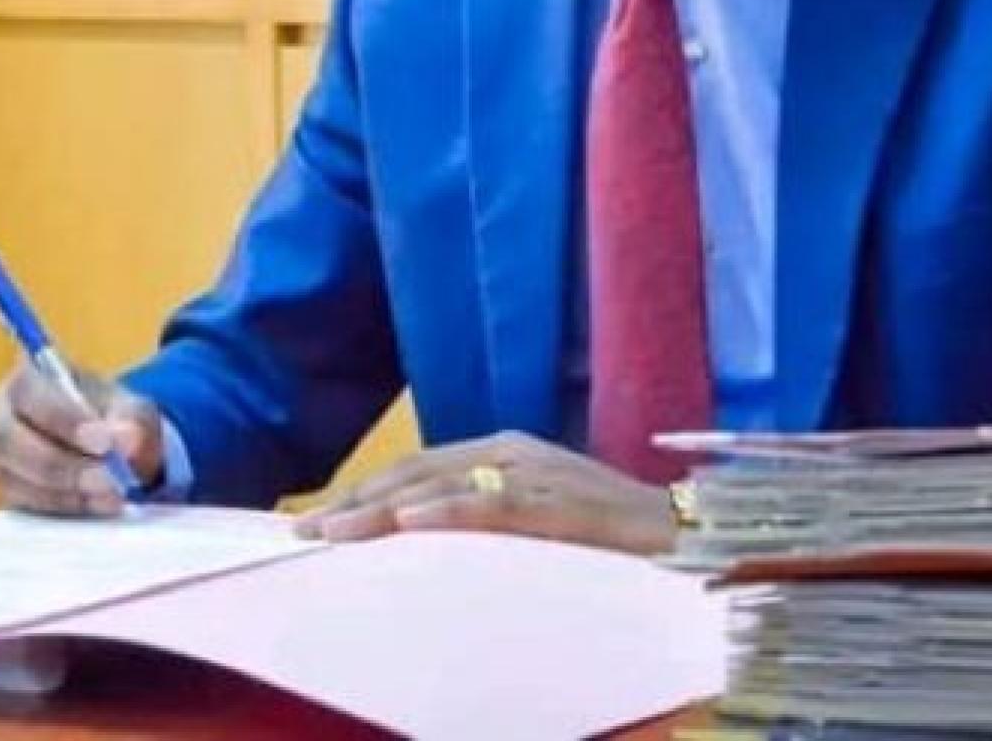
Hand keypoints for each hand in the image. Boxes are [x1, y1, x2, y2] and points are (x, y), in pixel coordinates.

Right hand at [0, 362, 163, 517]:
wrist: (108, 448)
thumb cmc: (110, 417)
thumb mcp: (129, 409)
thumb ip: (130, 420)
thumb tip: (125, 441)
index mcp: (26, 379)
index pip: (29, 393)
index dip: (63, 420)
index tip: (104, 444)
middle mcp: (0, 416)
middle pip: (7, 440)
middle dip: (61, 463)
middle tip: (109, 477)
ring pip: (11, 478)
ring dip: (64, 490)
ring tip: (110, 494)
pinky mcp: (8, 492)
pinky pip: (22, 503)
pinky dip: (62, 506)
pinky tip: (96, 504)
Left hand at [294, 431, 675, 555]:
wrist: (685, 533)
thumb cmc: (609, 534)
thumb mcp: (534, 518)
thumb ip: (484, 518)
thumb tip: (421, 539)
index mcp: (503, 451)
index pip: (418, 468)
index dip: (365, 491)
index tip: (317, 519)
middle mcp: (512, 451)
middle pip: (419, 473)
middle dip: (358, 501)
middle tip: (305, 530)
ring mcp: (537, 473)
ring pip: (445, 487)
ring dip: (384, 510)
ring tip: (337, 531)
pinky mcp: (561, 503)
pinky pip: (496, 505)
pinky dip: (451, 513)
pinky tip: (412, 525)